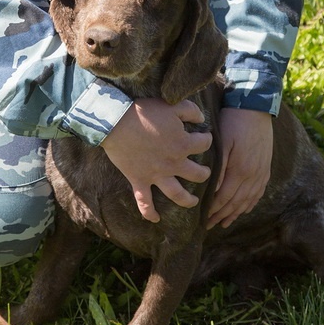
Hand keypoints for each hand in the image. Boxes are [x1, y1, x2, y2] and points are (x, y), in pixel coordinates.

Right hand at [100, 97, 212, 222]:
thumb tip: (200, 119)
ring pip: (177, 194)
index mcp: (183, 144)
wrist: (117, 121)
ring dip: (188, 200)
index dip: (206, 139)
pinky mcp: (139, 180)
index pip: (204, 145)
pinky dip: (149, 212)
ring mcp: (157, 175)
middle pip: (197, 174)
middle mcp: (174, 164)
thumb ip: (190, 110)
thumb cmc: (145, 112)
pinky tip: (155, 219)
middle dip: (205, 174)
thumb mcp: (172, 105)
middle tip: (205, 173)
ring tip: (194, 202)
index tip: (204, 136)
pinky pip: (145, 202)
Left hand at [207, 108, 272, 228]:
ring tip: (225, 223)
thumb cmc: (233, 122)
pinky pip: (259, 192)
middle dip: (222, 215)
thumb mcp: (222, 141)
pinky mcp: (266, 167)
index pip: (225, 197)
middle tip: (209, 225)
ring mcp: (261, 172)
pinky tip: (244, 209)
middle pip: (236, 202)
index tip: (203, 218)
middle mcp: (253, 175)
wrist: (255, 107)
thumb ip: (219, 166)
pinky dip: (250, 203)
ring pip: (248, 200)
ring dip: (236, 213)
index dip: (213, 209)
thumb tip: (212, 189)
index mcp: (240, 169)